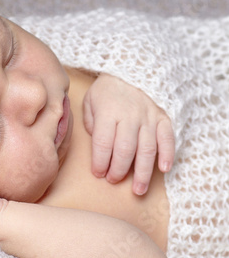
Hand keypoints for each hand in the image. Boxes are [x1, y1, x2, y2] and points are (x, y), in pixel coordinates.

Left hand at [83, 74, 174, 194]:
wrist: (133, 68)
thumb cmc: (108, 89)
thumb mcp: (90, 100)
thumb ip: (90, 122)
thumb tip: (96, 143)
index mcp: (108, 113)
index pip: (103, 143)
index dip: (100, 162)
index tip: (98, 173)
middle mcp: (130, 116)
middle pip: (125, 150)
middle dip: (119, 170)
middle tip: (113, 181)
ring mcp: (149, 117)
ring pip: (147, 149)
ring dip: (143, 172)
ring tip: (138, 190)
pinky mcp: (163, 117)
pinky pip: (168, 138)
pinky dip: (167, 154)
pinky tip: (164, 169)